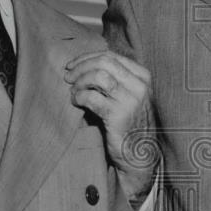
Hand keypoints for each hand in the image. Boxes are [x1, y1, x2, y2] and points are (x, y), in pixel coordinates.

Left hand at [64, 50, 155, 200]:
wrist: (138, 154)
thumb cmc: (129, 123)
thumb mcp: (128, 96)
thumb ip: (115, 79)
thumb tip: (83, 64)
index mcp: (143, 77)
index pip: (111, 56)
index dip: (87, 58)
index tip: (72, 65)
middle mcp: (140, 85)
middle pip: (104, 62)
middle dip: (81, 67)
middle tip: (67, 76)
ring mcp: (131, 99)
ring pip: (98, 76)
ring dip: (80, 81)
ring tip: (73, 91)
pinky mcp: (119, 114)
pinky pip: (92, 97)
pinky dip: (79, 97)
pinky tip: (75, 102)